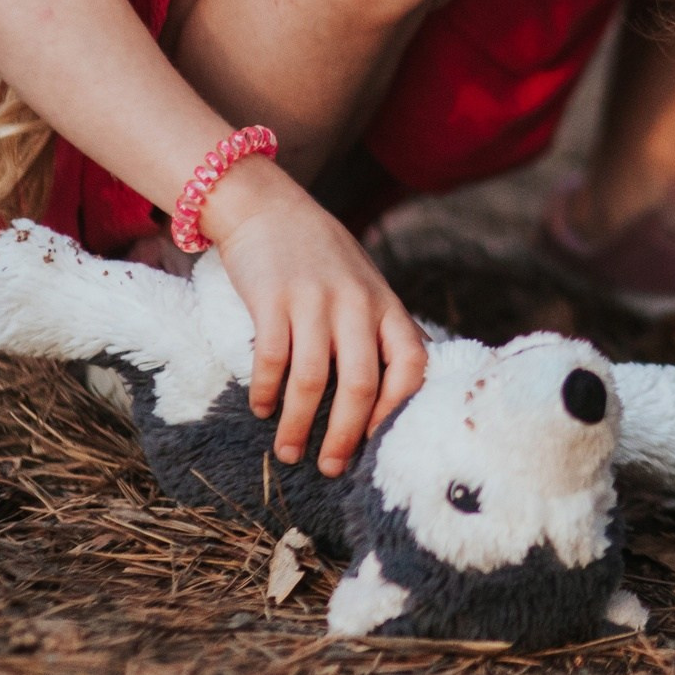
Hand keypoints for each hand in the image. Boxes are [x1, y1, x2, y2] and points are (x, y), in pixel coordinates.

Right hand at [204, 160, 428, 477]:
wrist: (268, 207)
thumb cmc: (322, 257)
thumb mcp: (365, 286)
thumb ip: (378, 331)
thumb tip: (393, 394)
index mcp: (386, 305)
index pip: (411, 365)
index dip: (398, 410)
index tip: (378, 444)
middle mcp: (356, 304)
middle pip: (360, 385)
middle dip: (346, 436)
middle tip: (331, 467)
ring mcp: (314, 300)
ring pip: (311, 381)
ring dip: (298, 425)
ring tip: (290, 451)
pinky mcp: (272, 298)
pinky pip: (273, 359)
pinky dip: (267, 393)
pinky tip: (262, 409)